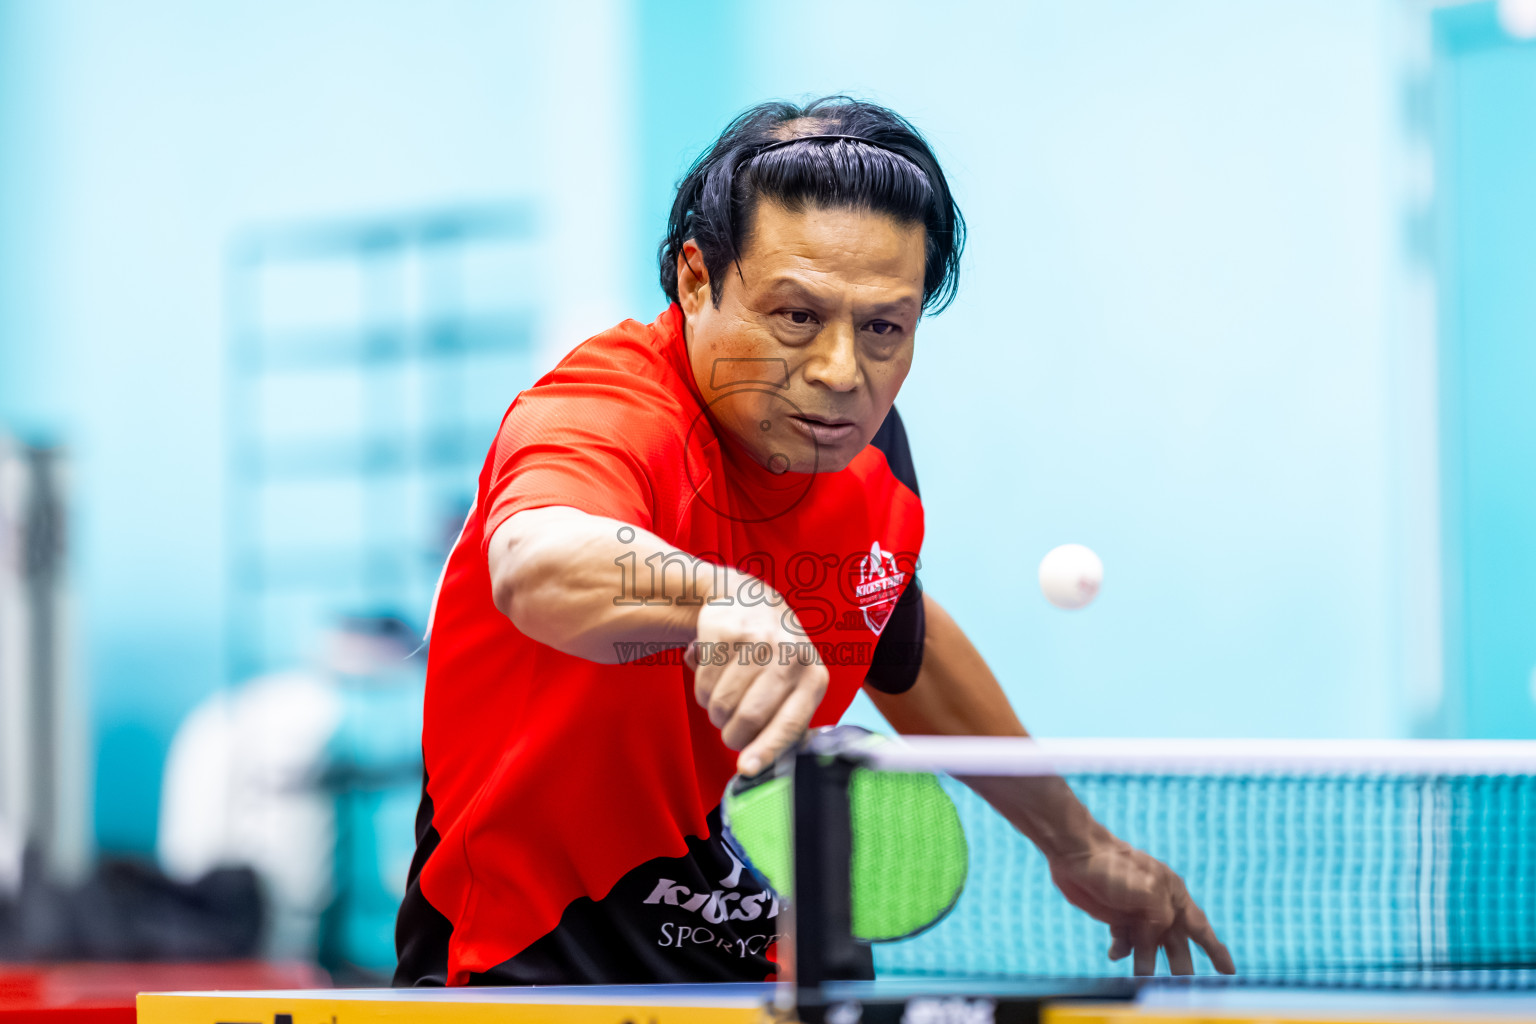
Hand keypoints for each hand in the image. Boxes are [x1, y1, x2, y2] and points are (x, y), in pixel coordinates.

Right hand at [687, 588, 827, 775]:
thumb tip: (768, 764)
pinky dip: (703, 691)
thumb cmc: (773, 651)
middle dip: (733, 734)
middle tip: (730, 731)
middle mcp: (790, 656)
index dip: (766, 751)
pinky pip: (703, 684)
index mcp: (813, 676)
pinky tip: (714, 676)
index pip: (790, 724)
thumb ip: (788, 719)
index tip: (746, 769)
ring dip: (716, 713)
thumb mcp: (794, 680)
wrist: (745, 597)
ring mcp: (757, 641)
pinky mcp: (726, 632)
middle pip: (751, 718)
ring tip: (724, 697)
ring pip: (722, 704)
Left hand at [1048, 837, 1234, 976]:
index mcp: (1173, 894)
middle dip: (1180, 966)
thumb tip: (1155, 946)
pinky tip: (1116, 953)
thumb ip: (1160, 920)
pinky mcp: (1115, 916)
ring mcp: (1136, 911)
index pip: (1200, 927)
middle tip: (1180, 985)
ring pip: (1149, 946)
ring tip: (1143, 978)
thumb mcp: (1147, 891)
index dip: (1216, 951)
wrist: (1076, 853)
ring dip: (1147, 962)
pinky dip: (1123, 950)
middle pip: (1175, 943)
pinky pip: (1125, 942)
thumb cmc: (1115, 866)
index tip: (1228, 972)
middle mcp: (1158, 906)